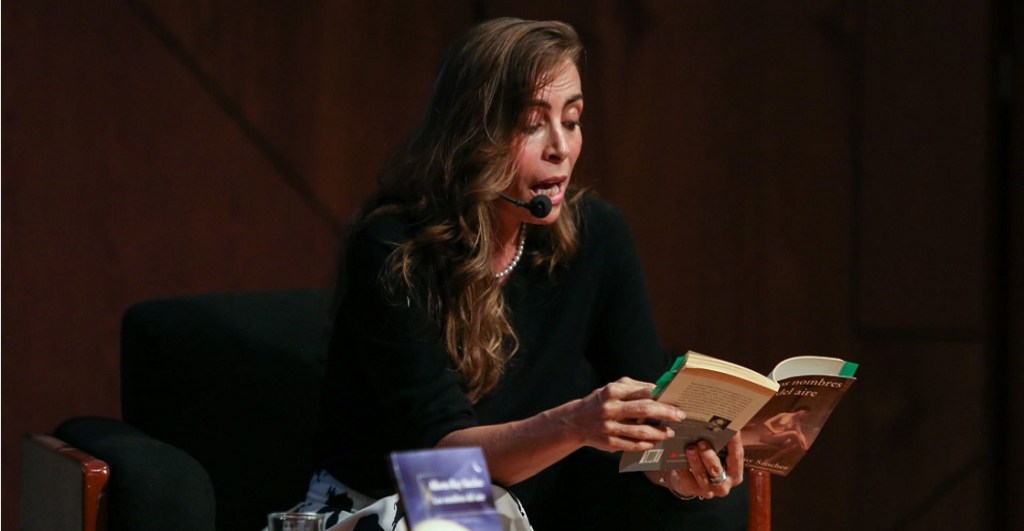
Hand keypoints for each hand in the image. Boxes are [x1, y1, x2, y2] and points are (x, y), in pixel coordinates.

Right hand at [561, 377, 683, 452]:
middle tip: (680, 416)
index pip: (642, 392)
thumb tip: (658, 389)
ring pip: (640, 431)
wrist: (575, 421)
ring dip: (659, 432)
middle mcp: (610, 408)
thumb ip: (634, 387)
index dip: (661, 396)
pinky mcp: (609, 442)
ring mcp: (609, 427)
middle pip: (644, 409)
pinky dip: (646, 444)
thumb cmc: (600, 401)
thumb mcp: (613, 388)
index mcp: (612, 391)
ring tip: (669, 433)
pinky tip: (654, 442)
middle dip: (666, 413)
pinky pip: (633, 445)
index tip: (676, 400)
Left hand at [662, 434, 744, 499]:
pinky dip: (681, 467)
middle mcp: (723, 484)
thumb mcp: (717, 454)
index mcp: (734, 473)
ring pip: (701, 475)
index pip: (737, 456)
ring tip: (690, 448)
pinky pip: (686, 478)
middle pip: (717, 470)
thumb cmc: (706, 461)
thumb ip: (721, 443)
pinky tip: (677, 458)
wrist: (687, 479)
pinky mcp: (691, 490)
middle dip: (709, 456)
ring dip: (695, 460)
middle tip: (702, 442)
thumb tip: (718, 423)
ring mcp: (707, 489)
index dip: (734, 443)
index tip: (732, 430)